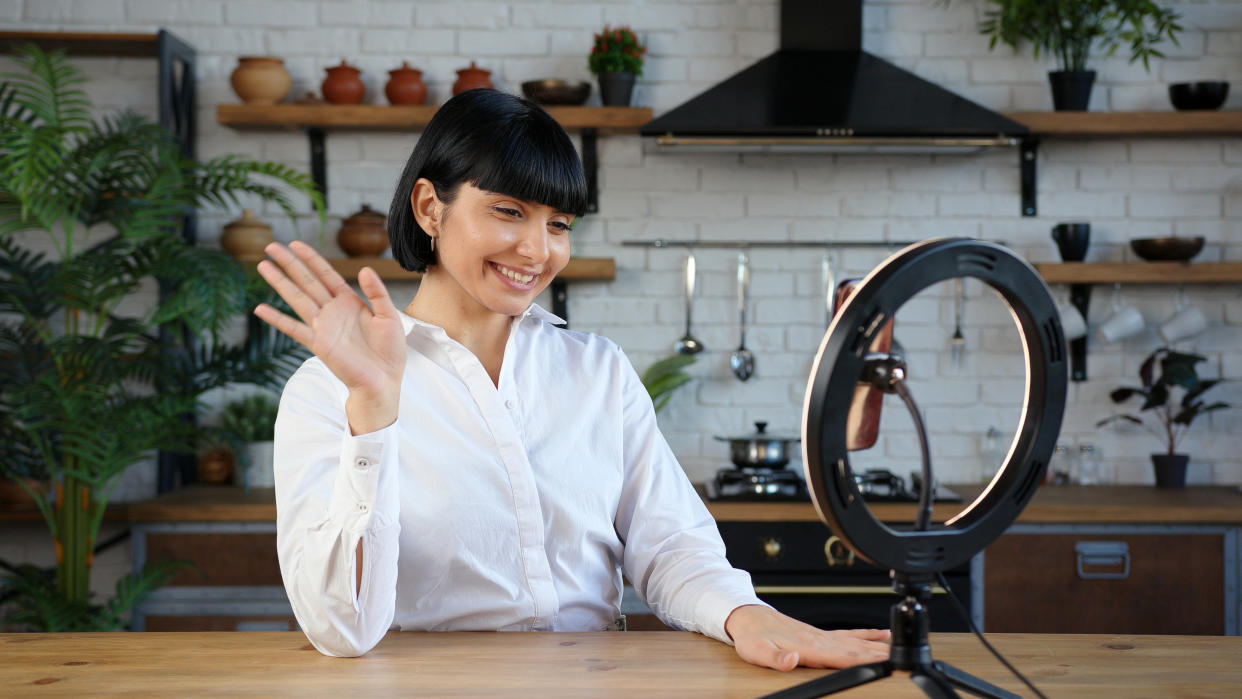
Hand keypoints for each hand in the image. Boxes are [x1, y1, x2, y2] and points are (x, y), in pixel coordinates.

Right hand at [254, 241, 406, 432]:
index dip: (311, 258)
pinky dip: (277, 320)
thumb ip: (377, 293)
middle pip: (307, 281)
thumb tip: (365, 269)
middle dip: (289, 263)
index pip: (326, 274)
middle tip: (270, 246)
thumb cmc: (389, 351)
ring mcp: (323, 327)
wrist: (384, 381)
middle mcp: (332, 311)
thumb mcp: (389, 316)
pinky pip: (294, 329)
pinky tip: (260, 309)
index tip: (295, 243)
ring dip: (280, 283)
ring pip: (297, 298)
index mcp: (349, 302)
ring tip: (262, 266)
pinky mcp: (318, 344)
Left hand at [724, 604, 889, 670]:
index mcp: (810, 647)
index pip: (844, 656)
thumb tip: (791, 660)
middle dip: (882, 655)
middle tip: (906, 659)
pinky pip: (850, 635)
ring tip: (902, 648)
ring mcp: (823, 636)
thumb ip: (776, 658)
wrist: (748, 617)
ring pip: (858, 642)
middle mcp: (821, 640)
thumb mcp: (758, 652)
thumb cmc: (753, 637)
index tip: (887, 662)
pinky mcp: (821, 635)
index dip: (866, 660)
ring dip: (880, 646)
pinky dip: (868, 635)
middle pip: (858, 649)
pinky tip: (881, 635)